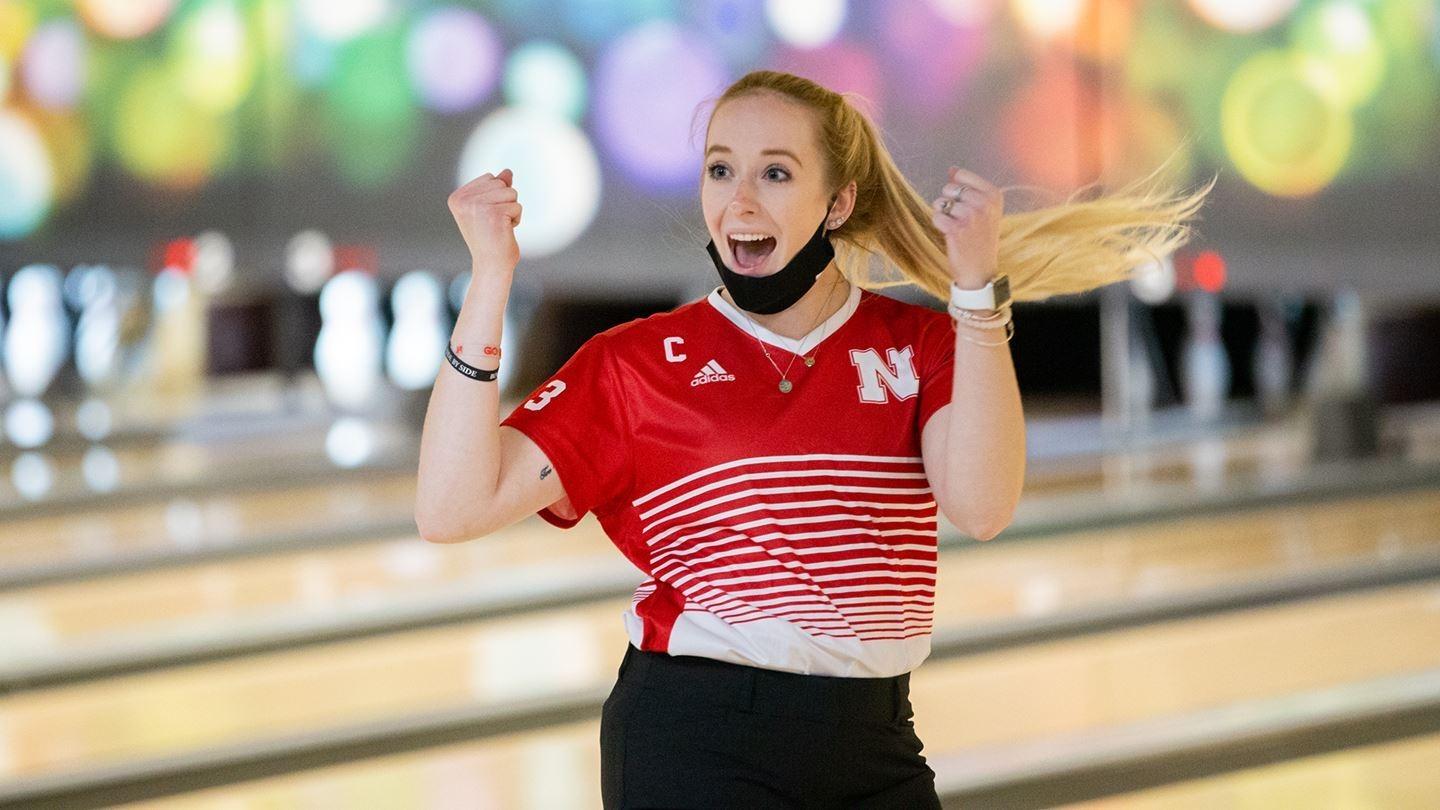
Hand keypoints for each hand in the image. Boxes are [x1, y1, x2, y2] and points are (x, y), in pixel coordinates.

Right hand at [448, 168, 522, 273]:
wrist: (491, 265)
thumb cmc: (491, 238)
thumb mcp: (489, 209)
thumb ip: (496, 188)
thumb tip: (507, 171)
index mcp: (457, 197)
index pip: (490, 178)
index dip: (496, 197)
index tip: (486, 217)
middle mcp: (464, 200)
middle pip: (501, 183)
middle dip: (505, 202)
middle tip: (494, 224)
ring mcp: (478, 206)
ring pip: (511, 193)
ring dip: (511, 210)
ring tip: (499, 227)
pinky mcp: (494, 214)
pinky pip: (517, 206)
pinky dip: (516, 219)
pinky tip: (505, 232)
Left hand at [930, 166, 1002, 288]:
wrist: (981, 270)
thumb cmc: (980, 237)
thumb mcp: (984, 209)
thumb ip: (969, 187)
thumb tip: (952, 169)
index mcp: (994, 195)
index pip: (962, 176)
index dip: (956, 189)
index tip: (965, 204)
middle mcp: (984, 204)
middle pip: (949, 188)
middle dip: (948, 202)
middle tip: (960, 219)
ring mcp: (971, 216)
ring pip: (940, 202)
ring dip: (942, 215)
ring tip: (955, 227)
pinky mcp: (956, 230)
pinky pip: (936, 216)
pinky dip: (939, 225)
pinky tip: (950, 234)